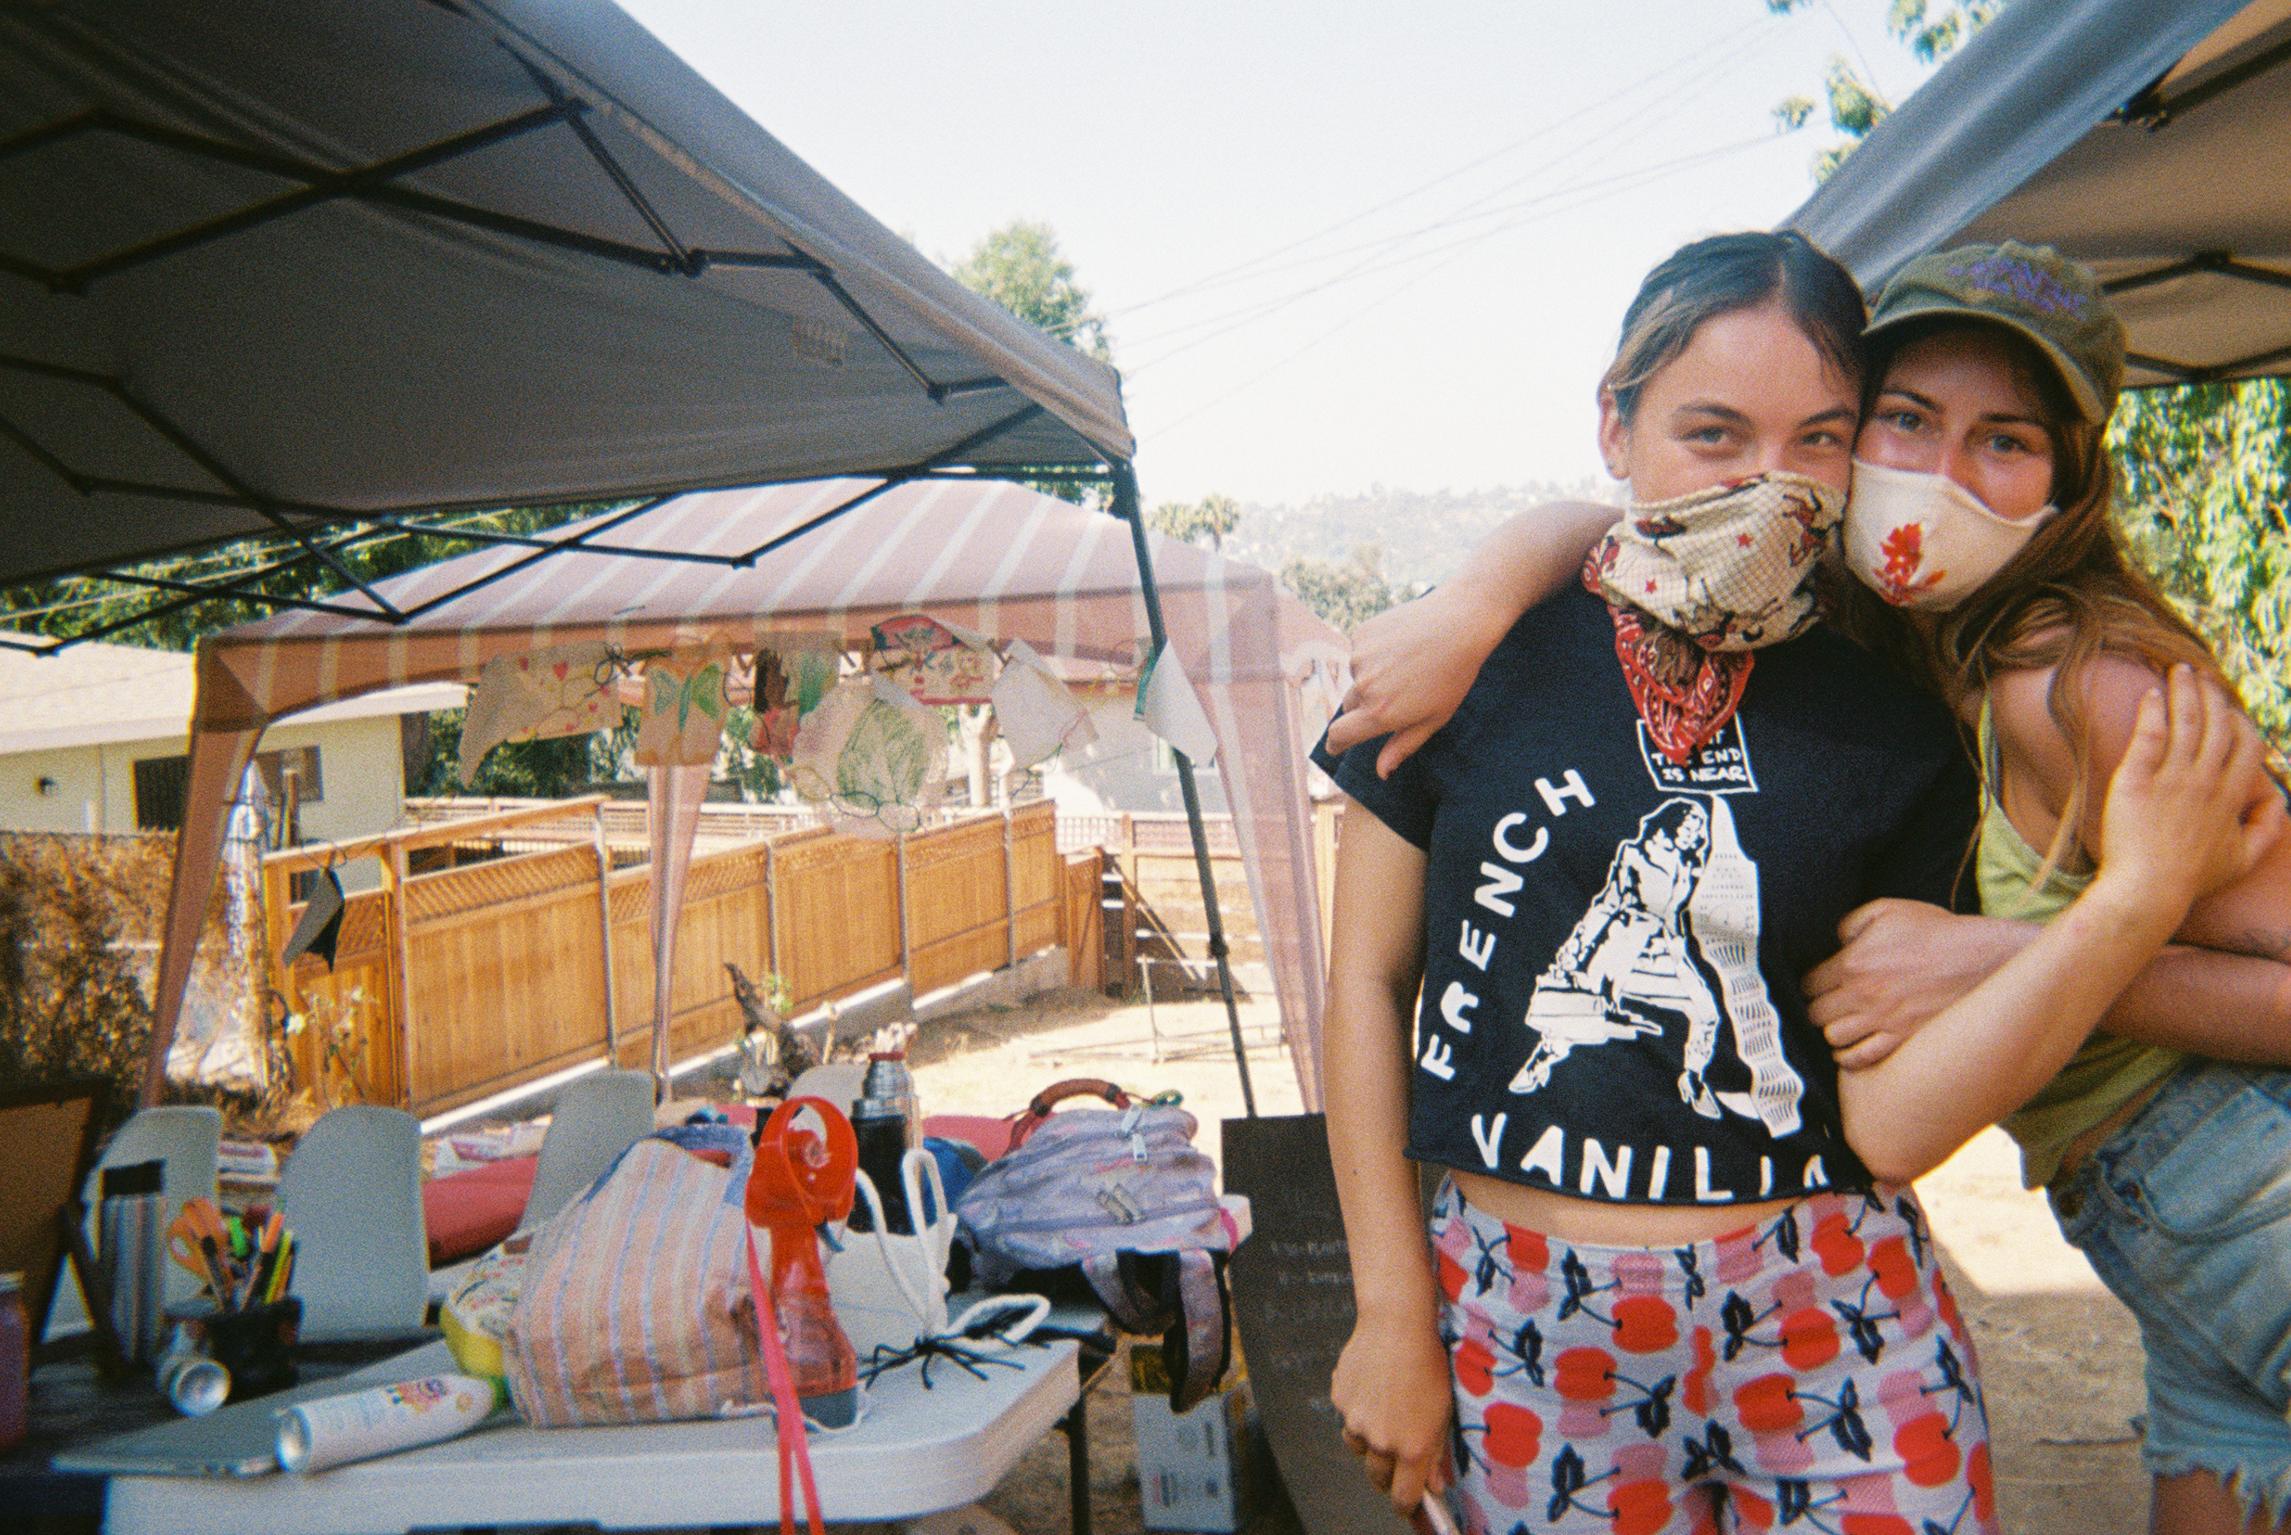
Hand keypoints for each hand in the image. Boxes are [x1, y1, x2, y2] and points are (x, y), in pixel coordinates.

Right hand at [1326, 587, 1511, 777]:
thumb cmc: (1454, 675)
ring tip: (1407, 663)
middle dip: (1364, 706)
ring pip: (1357, 676)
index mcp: (1381, 713)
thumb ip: (1403, 745)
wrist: (1460, 622)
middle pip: (1349, 706)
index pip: (1339, 735)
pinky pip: (1360, 651)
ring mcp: (1360, 658)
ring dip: (1373, 675)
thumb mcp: (1434, 718)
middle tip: (1398, 693)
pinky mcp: (1361, 634)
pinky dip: (1375, 652)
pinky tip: (1401, 644)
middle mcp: (1364, 687)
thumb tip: (1381, 772)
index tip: (1336, 746)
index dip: (1336, 743)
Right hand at [1330, 1312, 1454, 1514]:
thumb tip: (1433, 1485)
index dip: (1405, 1505)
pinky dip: (1358, 1410)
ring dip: (1370, 1441)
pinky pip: (1348, 1416)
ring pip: (1359, 1447)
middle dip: (1387, 1475)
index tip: (1406, 1504)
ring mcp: (1356, 1421)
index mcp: (1411, 1448)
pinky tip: (1373, 1387)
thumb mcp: (1442, 1412)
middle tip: (1397, 1456)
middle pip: (1377, 1478)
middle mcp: (1381, 1441)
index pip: (1403, 1497)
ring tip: (1384, 1411)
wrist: (1396, 1325)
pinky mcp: (1340, 1400)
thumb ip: (1434, 1454)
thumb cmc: (1428, 1366)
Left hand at [1806, 901, 2031, 1068]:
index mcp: (1853, 963)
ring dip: (1833, 1032)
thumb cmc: (1936, 931)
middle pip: (1816, 1014)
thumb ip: (1850, 923)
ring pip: (1834, 1037)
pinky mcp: (1903, 1040)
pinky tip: (1851, 1049)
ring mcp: (1883, 1021)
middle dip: (1818, 1008)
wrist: (1982, 958)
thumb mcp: (1887, 910)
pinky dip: (1850, 1056)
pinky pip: (1861, 1058)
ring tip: (1842, 1025)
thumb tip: (1834, 941)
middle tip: (1829, 1005)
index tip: (1820, 985)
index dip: (1811, 984)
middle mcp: (1863, 996)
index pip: (1808, 984)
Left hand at [2096, 666, 2285, 915]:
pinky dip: (2152, 710)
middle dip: (2212, 693)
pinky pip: (2149, 735)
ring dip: (2184, 691)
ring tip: (2178, 670)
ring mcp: (2171, 778)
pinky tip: (2151, 695)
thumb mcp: (2243, 859)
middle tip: (2200, 674)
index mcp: (2230, 795)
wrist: (2146, 890)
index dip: (2241, 720)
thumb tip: (2282, 803)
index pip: (2247, 744)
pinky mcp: (2135, 779)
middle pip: (2217, 724)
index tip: (2229, 707)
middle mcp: (2204, 781)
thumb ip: (2269, 829)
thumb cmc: (2192, 878)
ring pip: (2185, 722)